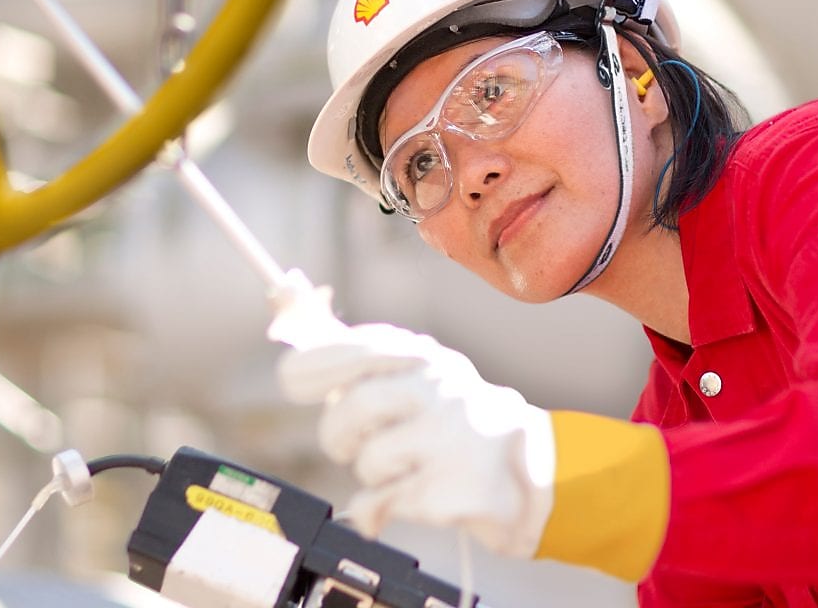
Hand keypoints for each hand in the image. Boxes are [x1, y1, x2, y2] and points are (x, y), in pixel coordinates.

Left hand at [275, 323, 554, 556]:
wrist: (533, 474)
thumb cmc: (454, 422)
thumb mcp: (415, 377)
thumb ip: (353, 354)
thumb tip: (284, 306)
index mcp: (425, 358)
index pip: (354, 349)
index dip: (312, 364)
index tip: (292, 378)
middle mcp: (440, 387)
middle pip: (350, 408)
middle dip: (340, 435)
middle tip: (353, 445)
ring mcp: (450, 435)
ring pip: (367, 459)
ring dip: (372, 474)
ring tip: (405, 469)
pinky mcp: (453, 486)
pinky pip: (382, 502)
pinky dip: (381, 509)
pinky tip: (412, 496)